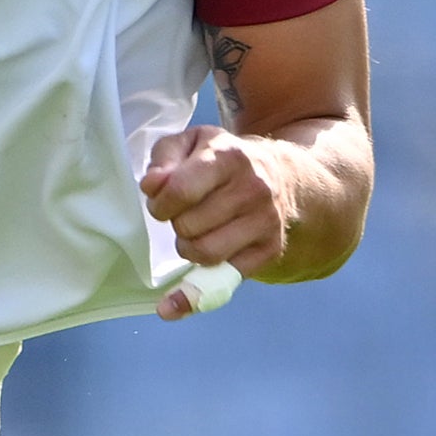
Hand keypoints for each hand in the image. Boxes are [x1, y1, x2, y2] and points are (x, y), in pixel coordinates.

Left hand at [142, 126, 288, 313]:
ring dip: (188, 248)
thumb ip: (164, 158)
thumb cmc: (225, 162)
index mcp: (229, 156)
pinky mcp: (270, 250)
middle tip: (185, 215)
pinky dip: (195, 292)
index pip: (179, 190)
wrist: (283, 177)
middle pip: (188, 226)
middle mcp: (253, 189)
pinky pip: (223, 283)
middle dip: (176, 223)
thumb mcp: (193, 143)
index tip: (162, 204)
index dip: (160, 204)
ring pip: (204, 253)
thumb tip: (151, 186)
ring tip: (196, 232)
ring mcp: (264, 222)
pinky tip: (182, 293)